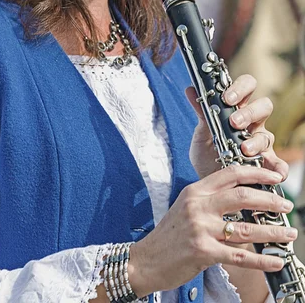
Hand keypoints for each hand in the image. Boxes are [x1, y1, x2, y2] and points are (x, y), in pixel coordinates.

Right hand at [128, 165, 295, 296]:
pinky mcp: (203, 252)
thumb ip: (210, 200)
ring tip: (289, 233)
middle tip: (286, 204)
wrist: (146, 260)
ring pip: (245, 227)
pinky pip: (240, 255)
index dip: (256, 173)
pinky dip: (262, 260)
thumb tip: (243, 199)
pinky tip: (275, 261)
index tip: (274, 176)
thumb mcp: (186, 207)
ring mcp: (200, 229)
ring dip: (273, 231)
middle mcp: (198, 206)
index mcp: (195, 191)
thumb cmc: (169, 235)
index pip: (230, 173)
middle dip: (270, 199)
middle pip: (242, 196)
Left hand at [187, 74, 288, 180]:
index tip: (226, 98)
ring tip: (243, 149)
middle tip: (234, 122)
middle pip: (264, 106)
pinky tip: (275, 173)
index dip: (240, 88)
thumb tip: (191, 90)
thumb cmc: (207, 152)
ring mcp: (261, 143)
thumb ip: (201, 112)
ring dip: (256, 141)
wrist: (208, 181)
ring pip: (268, 135)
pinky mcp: (266, 164)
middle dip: (249, 113)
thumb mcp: (201, 133)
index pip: (247, 86)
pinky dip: (279, 168)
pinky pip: (279, 164)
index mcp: (238, 109)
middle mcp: (253, 123)